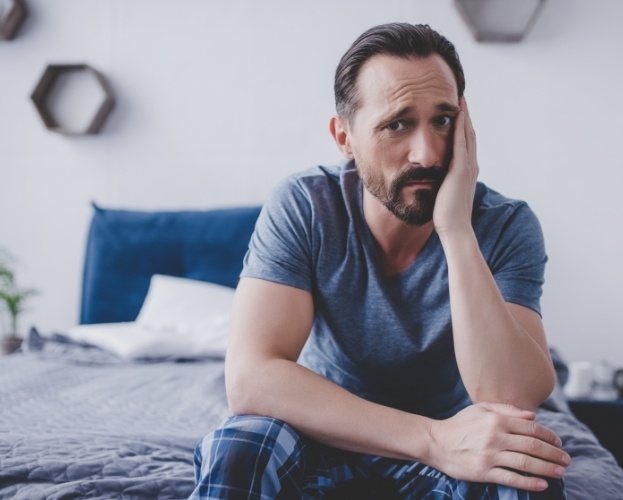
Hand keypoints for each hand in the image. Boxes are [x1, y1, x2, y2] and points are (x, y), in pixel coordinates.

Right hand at [427, 403, 570, 490]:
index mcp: (496, 420)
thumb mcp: (480, 409)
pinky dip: (529, 483)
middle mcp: (495, 437)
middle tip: (566, 460)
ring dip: (547, 469)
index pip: (530, 427)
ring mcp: (490, 455)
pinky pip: (511, 478)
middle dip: (553, 454)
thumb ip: (506, 410)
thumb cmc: (459, 424)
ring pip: (526, 463)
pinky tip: (542, 485)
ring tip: (560, 473)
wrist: (435, 442)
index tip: (559, 442)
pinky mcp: (484, 472)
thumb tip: (533, 416)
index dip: (549, 435)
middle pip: (533, 446)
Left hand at [433, 96, 478, 236]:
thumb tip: (431, 183)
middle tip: (461, 100)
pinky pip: (461, 143)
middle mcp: (470, 167)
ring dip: (464, 117)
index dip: (463, 128)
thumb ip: (441, 186)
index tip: (457, 113)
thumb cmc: (446, 218)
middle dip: (465, 118)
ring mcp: (467, 167)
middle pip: (469, 135)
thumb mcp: (443, 196)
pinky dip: (460, 127)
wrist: (455, 229)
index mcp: (466, 172)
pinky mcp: (461, 170)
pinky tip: (457, 114)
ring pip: (467, 135)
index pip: (465, 145)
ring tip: (460, 100)